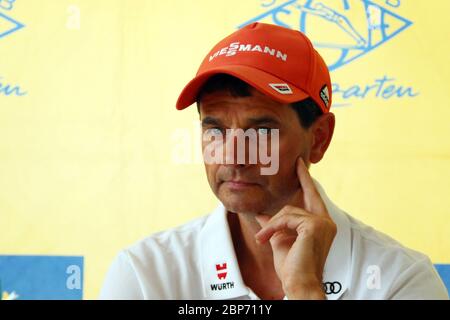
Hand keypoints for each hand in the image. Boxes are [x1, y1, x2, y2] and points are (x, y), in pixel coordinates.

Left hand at [254, 157, 336, 298]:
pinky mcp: (314, 226)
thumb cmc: (293, 268)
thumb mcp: (280, 241)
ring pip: (287, 212)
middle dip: (301, 178)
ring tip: (262, 238)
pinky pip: (286, 219)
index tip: (300, 165)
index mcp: (322, 225)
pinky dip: (273, 228)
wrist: (298, 284)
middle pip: (299, 202)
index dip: (306, 181)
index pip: (313, 198)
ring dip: (271, 225)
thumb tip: (263, 215)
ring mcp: (322, 223)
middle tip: (297, 164)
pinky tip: (266, 238)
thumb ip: (276, 226)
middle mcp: (326, 223)